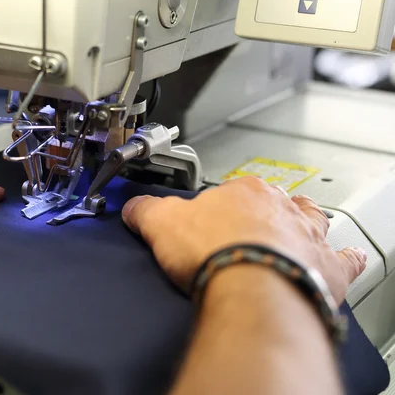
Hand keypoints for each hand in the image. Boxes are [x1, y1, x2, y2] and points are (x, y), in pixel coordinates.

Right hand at [122, 176, 366, 302]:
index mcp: (243, 192)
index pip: (230, 190)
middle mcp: (280, 208)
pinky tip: (341, 259)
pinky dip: (345, 258)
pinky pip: (345, 258)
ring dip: (304, 225)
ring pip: (312, 220)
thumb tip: (132, 206)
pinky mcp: (325, 268)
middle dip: (264, 212)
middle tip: (246, 231)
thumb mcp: (162, 224)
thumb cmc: (215, 253)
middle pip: (274, 202)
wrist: (252, 286)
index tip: (210, 221)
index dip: (219, 206)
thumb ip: (145, 211)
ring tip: (291, 235)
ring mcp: (306, 236)